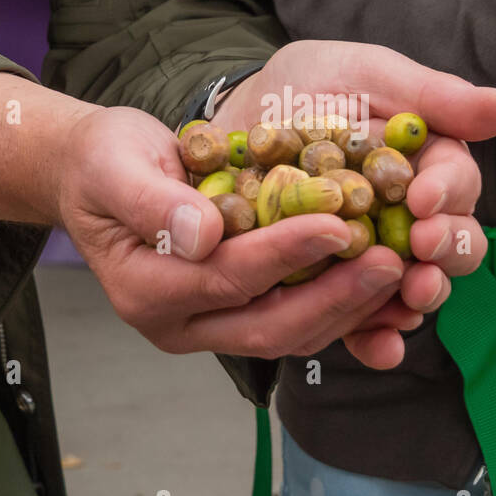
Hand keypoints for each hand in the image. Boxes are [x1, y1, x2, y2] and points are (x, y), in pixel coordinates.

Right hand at [57, 106, 417, 367]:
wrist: (97, 175)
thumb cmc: (105, 162)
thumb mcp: (116, 165)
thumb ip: (153, 201)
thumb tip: (204, 236)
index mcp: (145, 290)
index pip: (228, 277)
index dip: (286, 252)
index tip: (336, 221)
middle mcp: (178, 324)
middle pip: (268, 325)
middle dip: (334, 295)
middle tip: (389, 259)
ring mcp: (210, 327)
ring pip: (291, 333)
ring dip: (348, 306)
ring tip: (398, 269)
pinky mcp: (238, 316)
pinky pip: (298, 321)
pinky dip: (342, 306)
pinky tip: (382, 279)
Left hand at [212, 40, 495, 362]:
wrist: (237, 117)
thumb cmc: (308, 87)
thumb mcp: (365, 76)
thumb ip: (432, 95)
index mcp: (426, 166)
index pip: (456, 184)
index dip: (449, 193)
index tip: (424, 199)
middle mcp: (410, 217)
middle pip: (450, 245)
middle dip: (446, 252)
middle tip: (423, 249)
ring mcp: (376, 256)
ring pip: (414, 288)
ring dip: (419, 298)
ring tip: (409, 301)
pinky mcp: (336, 287)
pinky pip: (363, 323)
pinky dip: (375, 339)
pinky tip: (380, 347)